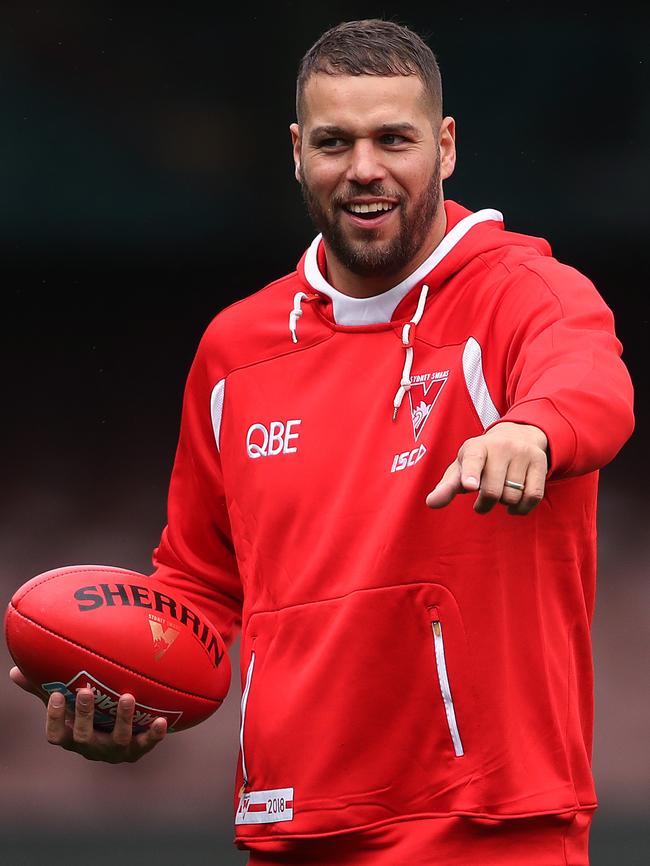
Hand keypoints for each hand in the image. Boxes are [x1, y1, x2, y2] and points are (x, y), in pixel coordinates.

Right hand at [10, 666, 166, 762]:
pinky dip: (154, 734)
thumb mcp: (68, 702)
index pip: (56, 735)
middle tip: (87, 690)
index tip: (57, 694)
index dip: (54, 718)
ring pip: (117, 741)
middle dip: (85, 714)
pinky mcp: (137, 750)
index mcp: (72, 738)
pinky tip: (163, 720)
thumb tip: (15, 670)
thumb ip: (45, 687)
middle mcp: (91, 748)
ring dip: (122, 719)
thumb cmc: (89, 714)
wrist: (121, 736)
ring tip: (127, 696)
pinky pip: (146, 743)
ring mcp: (115, 751)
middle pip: (83, 738)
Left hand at [425, 422, 547, 515]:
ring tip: (500, 493)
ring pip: (513, 496)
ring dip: (504, 503)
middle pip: (493, 490)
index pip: (473, 461)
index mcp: (476, 447)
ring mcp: (522, 453)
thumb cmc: (480, 459)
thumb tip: (430, 503)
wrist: (515, 435)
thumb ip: (446, 486)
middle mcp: (500, 446)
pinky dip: (522, 508)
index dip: (470, 474)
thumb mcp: (461, 467)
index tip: (468, 486)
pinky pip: (533, 497)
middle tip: (481, 503)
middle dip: (485, 504)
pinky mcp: (540, 462)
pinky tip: (514, 506)